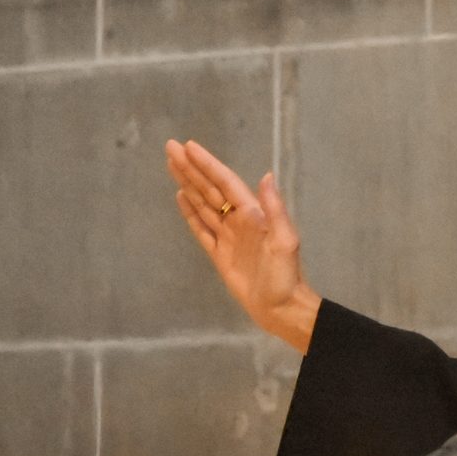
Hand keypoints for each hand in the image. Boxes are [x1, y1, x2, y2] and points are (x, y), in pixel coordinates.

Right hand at [164, 139, 319, 353]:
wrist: (281, 308)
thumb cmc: (286, 277)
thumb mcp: (285, 242)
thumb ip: (275, 210)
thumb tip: (266, 176)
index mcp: (254, 214)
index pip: (225, 183)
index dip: (207, 165)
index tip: (188, 147)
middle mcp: (239, 221)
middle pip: (210, 189)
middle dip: (191, 168)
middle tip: (170, 147)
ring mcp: (228, 236)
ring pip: (203, 204)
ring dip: (188, 184)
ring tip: (171, 165)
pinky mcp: (219, 254)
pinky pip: (201, 229)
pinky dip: (190, 213)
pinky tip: (181, 197)